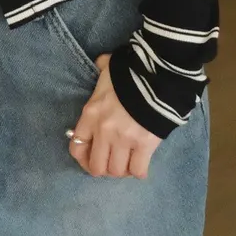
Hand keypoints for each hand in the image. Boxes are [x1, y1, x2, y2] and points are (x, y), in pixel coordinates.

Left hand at [66, 53, 161, 178]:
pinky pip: (138, 169)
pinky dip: (139, 171)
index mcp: (91, 114)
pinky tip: (141, 165)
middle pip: (97, 167)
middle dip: (104, 169)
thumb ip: (100, 68)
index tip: (92, 158)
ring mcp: (124, 140)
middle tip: (113, 163)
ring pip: (117, 171)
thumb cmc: (130, 71)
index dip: (84, 159)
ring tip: (127, 163)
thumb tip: (101, 63)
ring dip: (122, 170)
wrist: (158, 75)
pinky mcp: (144, 145)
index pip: (77, 148)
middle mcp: (104, 131)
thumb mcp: (107, 67)